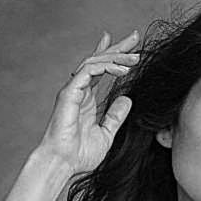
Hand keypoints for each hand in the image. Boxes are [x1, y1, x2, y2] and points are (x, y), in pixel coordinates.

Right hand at [37, 30, 139, 174]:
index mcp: (86, 99)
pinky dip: (106, 67)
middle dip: (118, 48)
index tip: (131, 48)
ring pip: (94, 62)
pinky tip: (122, 70)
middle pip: (99, 60)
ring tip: (136, 58)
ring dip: (116, 57)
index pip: (101, 71)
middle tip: (136, 37)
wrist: (64, 163)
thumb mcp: (106, 134)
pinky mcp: (69, 92)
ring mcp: (73, 90)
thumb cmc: (80, 154)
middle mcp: (79, 90)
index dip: (114, 56)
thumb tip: (127, 99)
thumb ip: (115, 117)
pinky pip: (88, 71)